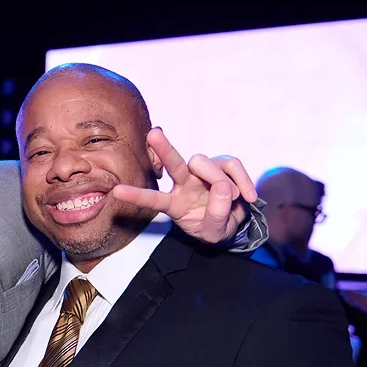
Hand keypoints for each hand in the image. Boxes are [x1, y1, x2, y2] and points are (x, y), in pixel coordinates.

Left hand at [112, 128, 256, 243]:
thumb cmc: (215, 227)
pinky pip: (232, 165)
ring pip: (204, 162)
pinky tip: (249, 196)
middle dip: (163, 149)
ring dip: (220, 181)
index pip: (152, 199)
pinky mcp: (222, 165)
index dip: (136, 195)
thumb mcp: (214, 232)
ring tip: (235, 199)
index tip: (116, 192)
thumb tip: (224, 190)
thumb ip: (216, 216)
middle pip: (174, 164)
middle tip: (153, 134)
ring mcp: (202, 172)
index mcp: (174, 204)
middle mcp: (184, 184)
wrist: (233, 222)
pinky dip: (243, 180)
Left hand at [342, 277, 366, 320]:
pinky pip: (355, 306)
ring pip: (352, 303)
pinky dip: (351, 303)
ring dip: (347, 298)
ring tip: (342, 294)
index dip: (349, 291)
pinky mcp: (364, 311)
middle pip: (352, 299)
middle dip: (346, 294)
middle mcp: (363, 304)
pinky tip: (348, 300)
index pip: (355, 294)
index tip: (344, 287)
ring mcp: (363, 308)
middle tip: (340, 290)